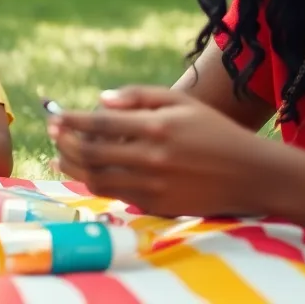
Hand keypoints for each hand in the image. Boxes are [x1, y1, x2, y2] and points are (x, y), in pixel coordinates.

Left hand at [49, 85, 276, 217]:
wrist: (252, 174)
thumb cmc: (214, 131)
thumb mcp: (181, 102)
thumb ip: (139, 96)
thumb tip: (100, 101)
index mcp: (156, 127)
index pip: (99, 124)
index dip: (71, 120)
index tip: (54, 117)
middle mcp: (151, 158)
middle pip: (91, 153)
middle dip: (64, 143)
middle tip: (53, 134)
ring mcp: (153, 185)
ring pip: (97, 178)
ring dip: (72, 166)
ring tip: (59, 156)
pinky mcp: (157, 206)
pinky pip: (116, 195)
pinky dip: (96, 182)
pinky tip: (87, 172)